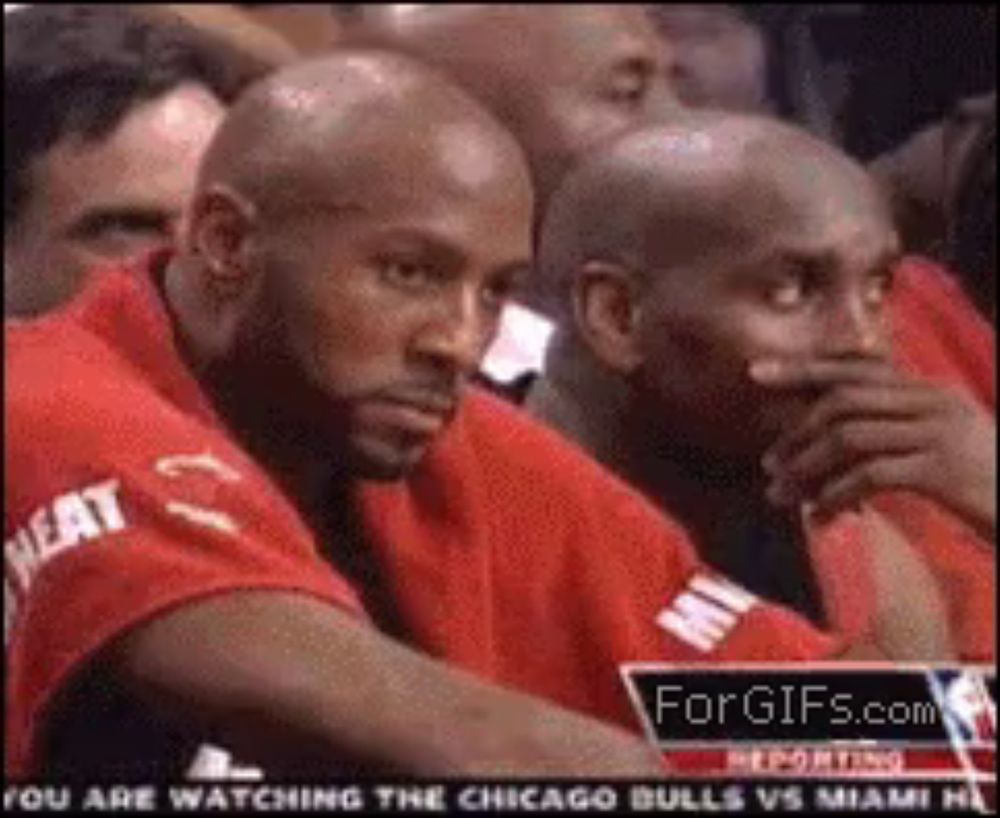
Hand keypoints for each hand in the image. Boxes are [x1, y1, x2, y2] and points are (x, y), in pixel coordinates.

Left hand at [751, 356, 995, 541]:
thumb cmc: (988, 488)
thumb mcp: (941, 450)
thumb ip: (893, 434)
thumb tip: (827, 443)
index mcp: (931, 392)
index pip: (856, 368)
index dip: (804, 368)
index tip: (756, 372)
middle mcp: (936, 402)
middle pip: (844, 398)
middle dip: (795, 430)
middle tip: (767, 465)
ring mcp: (942, 433)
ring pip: (849, 436)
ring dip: (807, 468)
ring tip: (783, 497)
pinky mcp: (945, 471)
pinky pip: (871, 474)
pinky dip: (837, 494)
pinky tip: (822, 516)